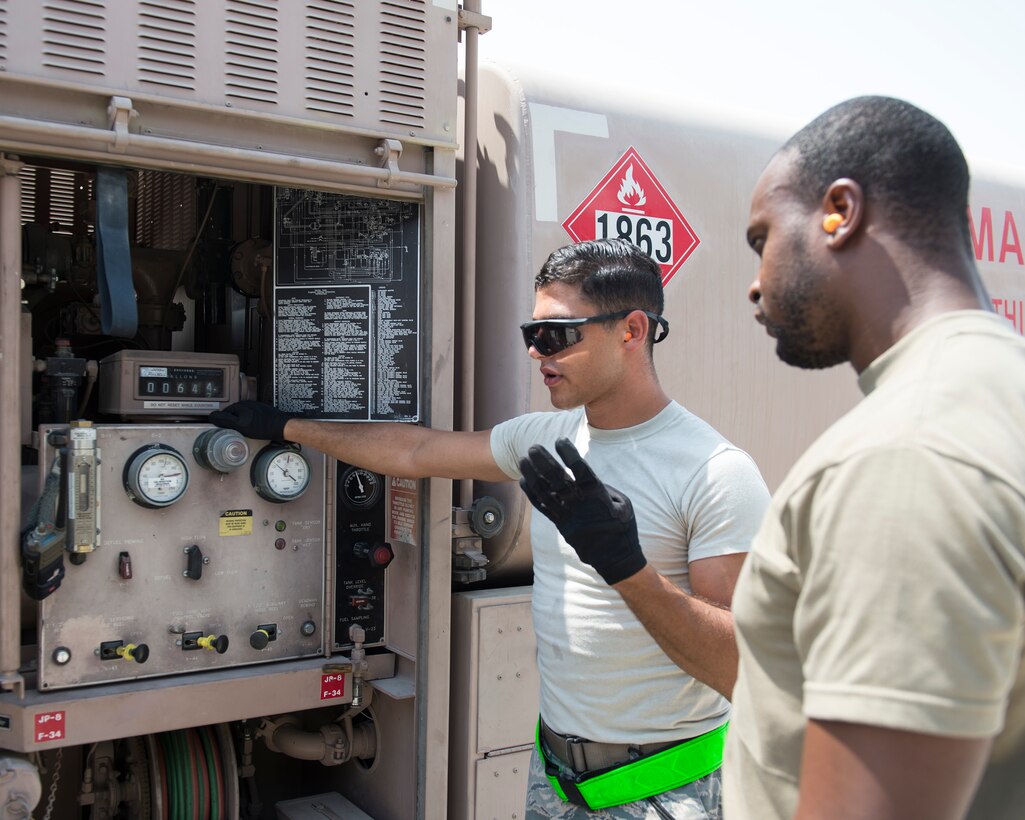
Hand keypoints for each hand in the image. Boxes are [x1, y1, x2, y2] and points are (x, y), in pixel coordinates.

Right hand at [208, 401, 293, 440]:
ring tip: (246, 430)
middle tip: (236, 431)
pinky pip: (252, 415)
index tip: (224, 428)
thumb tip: (212, 416)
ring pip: (243, 414)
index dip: (223, 421)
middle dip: (233, 421)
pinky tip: (254, 427)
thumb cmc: (263, 427)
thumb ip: (226, 420)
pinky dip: (250, 421)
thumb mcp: (241, 426)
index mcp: (240, 406)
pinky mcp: (262, 410)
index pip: (225, 412)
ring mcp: (256, 406)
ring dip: (242, 421)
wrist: (282, 426)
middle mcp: (248, 403)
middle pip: (234, 413)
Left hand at [518, 438, 645, 584]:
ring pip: (545, 491)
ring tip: (523, 460)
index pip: (580, 469)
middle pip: (556, 478)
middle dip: (543, 461)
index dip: (569, 454)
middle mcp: (579, 503)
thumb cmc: (622, 528)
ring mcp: (567, 515)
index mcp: (597, 495)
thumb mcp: (623, 503)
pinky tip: (524, 481)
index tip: (560, 441)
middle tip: (533, 447)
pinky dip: (531, 493)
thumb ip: (604, 488)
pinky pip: (542, 507)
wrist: (615, 558)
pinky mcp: (561, 524)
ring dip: (532, 474)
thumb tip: (587, 478)